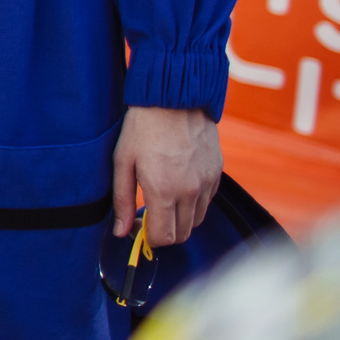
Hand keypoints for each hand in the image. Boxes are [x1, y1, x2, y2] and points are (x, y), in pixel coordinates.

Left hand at [114, 106, 222, 245]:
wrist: (174, 100)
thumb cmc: (142, 129)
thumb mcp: (123, 162)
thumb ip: (122, 201)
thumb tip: (121, 232)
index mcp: (163, 191)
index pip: (165, 238)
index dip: (150, 239)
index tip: (140, 229)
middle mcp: (190, 191)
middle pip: (183, 234)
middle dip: (165, 233)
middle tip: (150, 217)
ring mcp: (207, 183)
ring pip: (197, 220)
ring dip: (181, 219)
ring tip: (164, 200)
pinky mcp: (217, 173)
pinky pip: (208, 201)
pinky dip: (194, 203)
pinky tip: (179, 185)